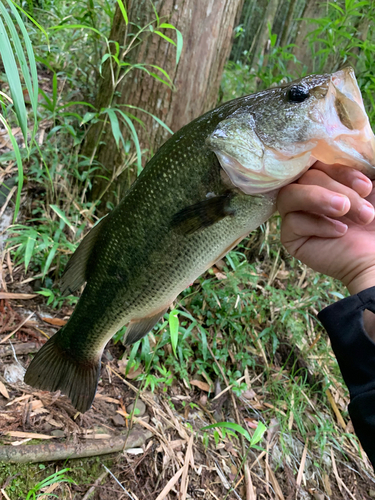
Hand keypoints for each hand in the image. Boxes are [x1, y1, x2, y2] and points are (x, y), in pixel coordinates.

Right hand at [277, 162, 374, 294]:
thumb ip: (363, 155)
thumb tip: (348, 138)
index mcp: (330, 178)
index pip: (317, 160)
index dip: (339, 168)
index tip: (367, 185)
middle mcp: (311, 194)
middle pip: (304, 176)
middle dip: (338, 189)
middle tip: (365, 211)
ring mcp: (299, 215)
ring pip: (289, 195)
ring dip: (320, 200)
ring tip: (346, 213)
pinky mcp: (292, 237)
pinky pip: (291, 221)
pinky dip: (317, 224)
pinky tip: (340, 233)